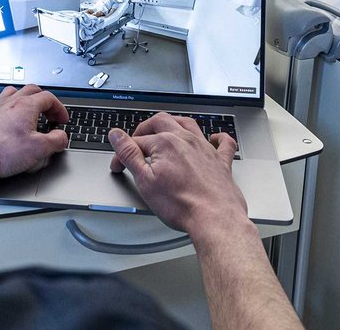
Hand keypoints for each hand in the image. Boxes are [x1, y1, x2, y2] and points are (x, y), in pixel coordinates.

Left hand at [0, 84, 69, 178]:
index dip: (59, 108)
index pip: (49, 98)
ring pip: (13, 91)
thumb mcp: (39, 149)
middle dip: (45, 100)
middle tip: (50, 113)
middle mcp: (12, 102)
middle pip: (32, 90)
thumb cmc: (4, 152)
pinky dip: (3, 105)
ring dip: (25, 97)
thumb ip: (56, 140)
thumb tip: (62, 137)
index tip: (62, 120)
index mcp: (27, 106)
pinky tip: (4, 111)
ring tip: (30, 108)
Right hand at [108, 113, 247, 236]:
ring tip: (166, 128)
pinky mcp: (221, 162)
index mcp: (166, 143)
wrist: (214, 218)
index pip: (137, 141)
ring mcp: (205, 149)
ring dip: (175, 123)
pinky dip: (218, 138)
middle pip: (162, 122)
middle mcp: (186, 140)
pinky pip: (223, 143)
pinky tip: (214, 138)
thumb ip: (129, 154)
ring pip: (188, 124)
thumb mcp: (145, 181)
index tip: (118, 166)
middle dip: (146, 128)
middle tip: (137, 139)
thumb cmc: (182, 204)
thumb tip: (116, 135)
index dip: (123, 153)